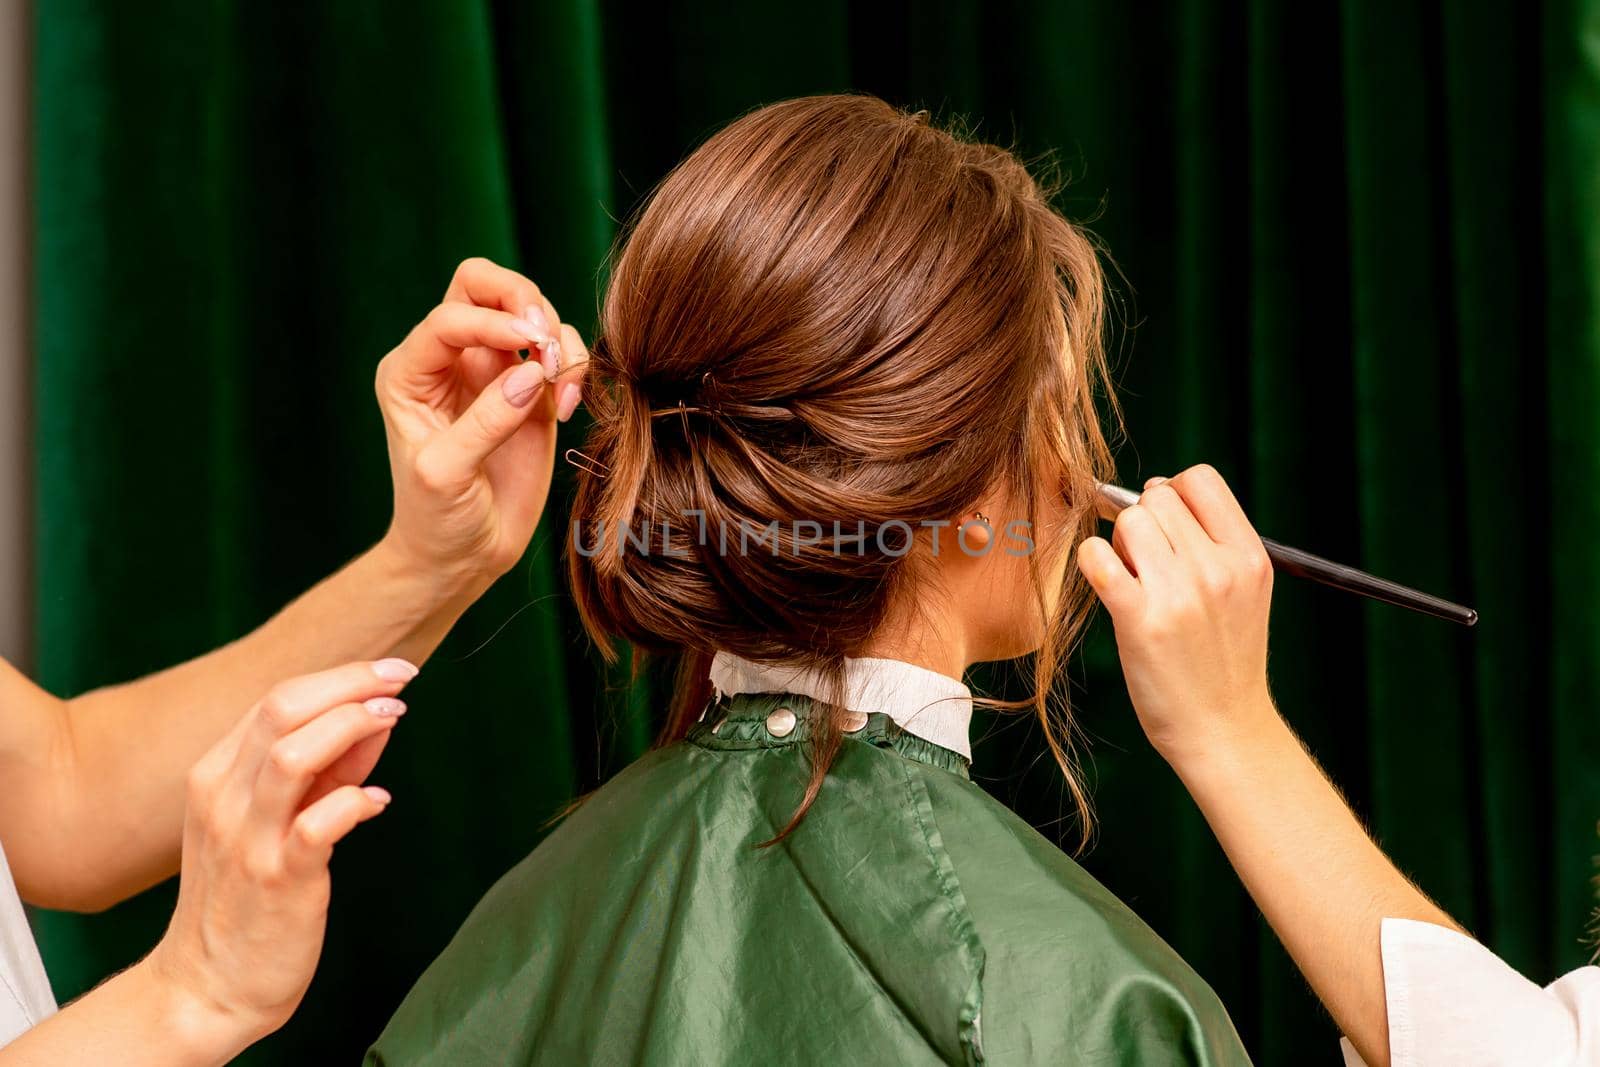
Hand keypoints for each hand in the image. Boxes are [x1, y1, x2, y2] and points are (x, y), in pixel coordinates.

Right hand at [144, 660, 414, 1052]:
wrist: (209, 986)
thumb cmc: (248, 895)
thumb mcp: (277, 819)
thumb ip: (328, 768)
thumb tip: (378, 716)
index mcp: (215, 774)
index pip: (276, 699)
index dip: (340, 677)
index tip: (390, 672)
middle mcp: (223, 797)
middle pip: (281, 709)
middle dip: (350, 684)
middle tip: (402, 680)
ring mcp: (246, 838)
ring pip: (291, 754)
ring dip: (351, 726)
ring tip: (393, 719)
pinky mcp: (276, 878)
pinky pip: (318, 823)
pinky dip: (354, 800)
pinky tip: (377, 802)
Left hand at [376, 257, 589, 592]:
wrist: (463, 558)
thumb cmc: (436, 519)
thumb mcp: (445, 474)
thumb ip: (484, 421)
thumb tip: (533, 373)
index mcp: (412, 372)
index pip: (451, 316)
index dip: (492, 321)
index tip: (530, 345)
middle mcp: (451, 362)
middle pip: (483, 286)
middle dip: (522, 299)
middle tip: (546, 338)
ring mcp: (495, 373)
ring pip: (531, 313)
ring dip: (556, 338)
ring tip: (561, 390)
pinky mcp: (533, 393)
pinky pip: (561, 352)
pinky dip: (574, 367)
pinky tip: (567, 409)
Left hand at [1075, 464, 1277, 762]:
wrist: (1224, 731)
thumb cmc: (1224, 659)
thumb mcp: (1244, 593)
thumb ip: (1211, 542)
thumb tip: (1154, 490)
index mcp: (1249, 556)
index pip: (1200, 479)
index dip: (1172, 491)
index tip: (1166, 525)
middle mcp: (1218, 568)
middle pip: (1157, 497)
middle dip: (1143, 520)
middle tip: (1146, 562)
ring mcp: (1180, 593)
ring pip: (1128, 521)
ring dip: (1119, 543)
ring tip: (1132, 579)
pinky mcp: (1140, 619)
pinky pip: (1097, 557)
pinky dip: (1092, 561)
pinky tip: (1105, 583)